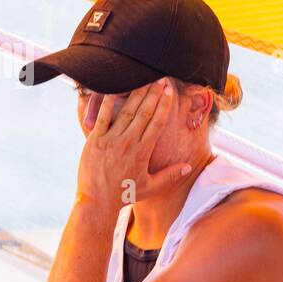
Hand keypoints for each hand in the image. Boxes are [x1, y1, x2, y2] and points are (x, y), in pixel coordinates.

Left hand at [76, 80, 191, 210]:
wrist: (97, 202)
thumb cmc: (124, 195)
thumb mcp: (150, 187)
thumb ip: (170, 176)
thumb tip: (188, 167)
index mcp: (143, 152)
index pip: (157, 123)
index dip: (164, 105)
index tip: (169, 91)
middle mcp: (128, 143)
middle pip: (144, 112)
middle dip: (153, 94)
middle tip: (160, 79)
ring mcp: (110, 140)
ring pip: (126, 111)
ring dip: (136, 94)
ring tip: (143, 80)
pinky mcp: (94, 140)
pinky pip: (102, 116)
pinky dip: (107, 102)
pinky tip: (114, 88)